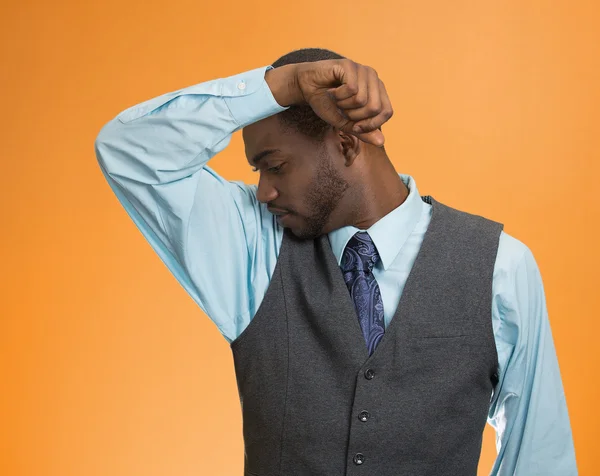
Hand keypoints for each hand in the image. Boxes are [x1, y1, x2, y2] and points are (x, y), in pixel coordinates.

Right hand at [266, 60, 392, 146]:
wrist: (306, 87)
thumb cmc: (327, 103)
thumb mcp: (346, 122)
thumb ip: (363, 131)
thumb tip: (381, 142)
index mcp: (378, 90)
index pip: (387, 112)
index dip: (371, 125)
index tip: (354, 126)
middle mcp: (374, 77)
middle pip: (375, 108)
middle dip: (355, 116)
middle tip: (343, 109)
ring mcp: (362, 70)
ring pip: (362, 99)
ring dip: (344, 105)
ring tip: (337, 99)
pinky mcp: (350, 65)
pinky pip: (351, 89)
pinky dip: (338, 96)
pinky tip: (332, 90)